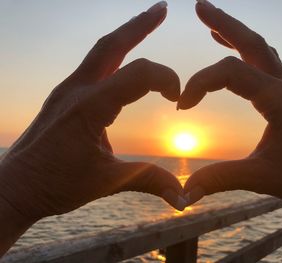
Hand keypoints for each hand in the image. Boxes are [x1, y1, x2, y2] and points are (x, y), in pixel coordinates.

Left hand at [0, 1, 185, 225]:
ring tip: (145, 23)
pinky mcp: (64, 97)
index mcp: (89, 107)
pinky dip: (112, 56)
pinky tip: (121, 61)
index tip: (178, 99)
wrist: (15, 188)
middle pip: (112, 44)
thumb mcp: (107, 182)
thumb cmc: (55, 184)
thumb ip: (148, 180)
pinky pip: (92, 66)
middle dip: (139, 25)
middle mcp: (76, 90)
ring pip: (100, 52)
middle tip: (161, 8)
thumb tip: (182, 196)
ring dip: (125, 36)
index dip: (166, 79)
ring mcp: (67, 90)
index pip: (138, 75)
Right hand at [179, 0, 281, 219]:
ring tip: (213, 23)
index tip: (182, 106)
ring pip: (260, 48)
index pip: (229, 73)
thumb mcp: (262, 178)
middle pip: (251, 42)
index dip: (199, 84)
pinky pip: (269, 61)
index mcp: (277, 99)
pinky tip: (242, 53)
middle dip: (223, 22)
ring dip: (236, 33)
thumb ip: (221, 179)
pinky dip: (250, 51)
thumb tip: (186, 191)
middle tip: (199, 6)